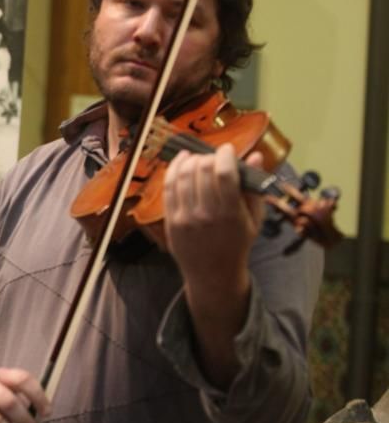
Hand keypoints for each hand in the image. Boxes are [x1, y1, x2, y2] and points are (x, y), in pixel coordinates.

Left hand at [163, 143, 263, 291]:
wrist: (213, 273)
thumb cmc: (237, 243)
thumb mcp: (254, 219)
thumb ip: (253, 187)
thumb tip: (255, 156)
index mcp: (231, 214)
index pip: (224, 174)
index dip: (225, 154)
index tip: (228, 149)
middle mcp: (206, 215)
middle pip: (202, 171)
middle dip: (209, 157)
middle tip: (214, 158)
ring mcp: (185, 218)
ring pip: (183, 176)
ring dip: (191, 161)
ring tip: (199, 158)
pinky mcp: (171, 220)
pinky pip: (168, 187)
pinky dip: (173, 169)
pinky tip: (182, 161)